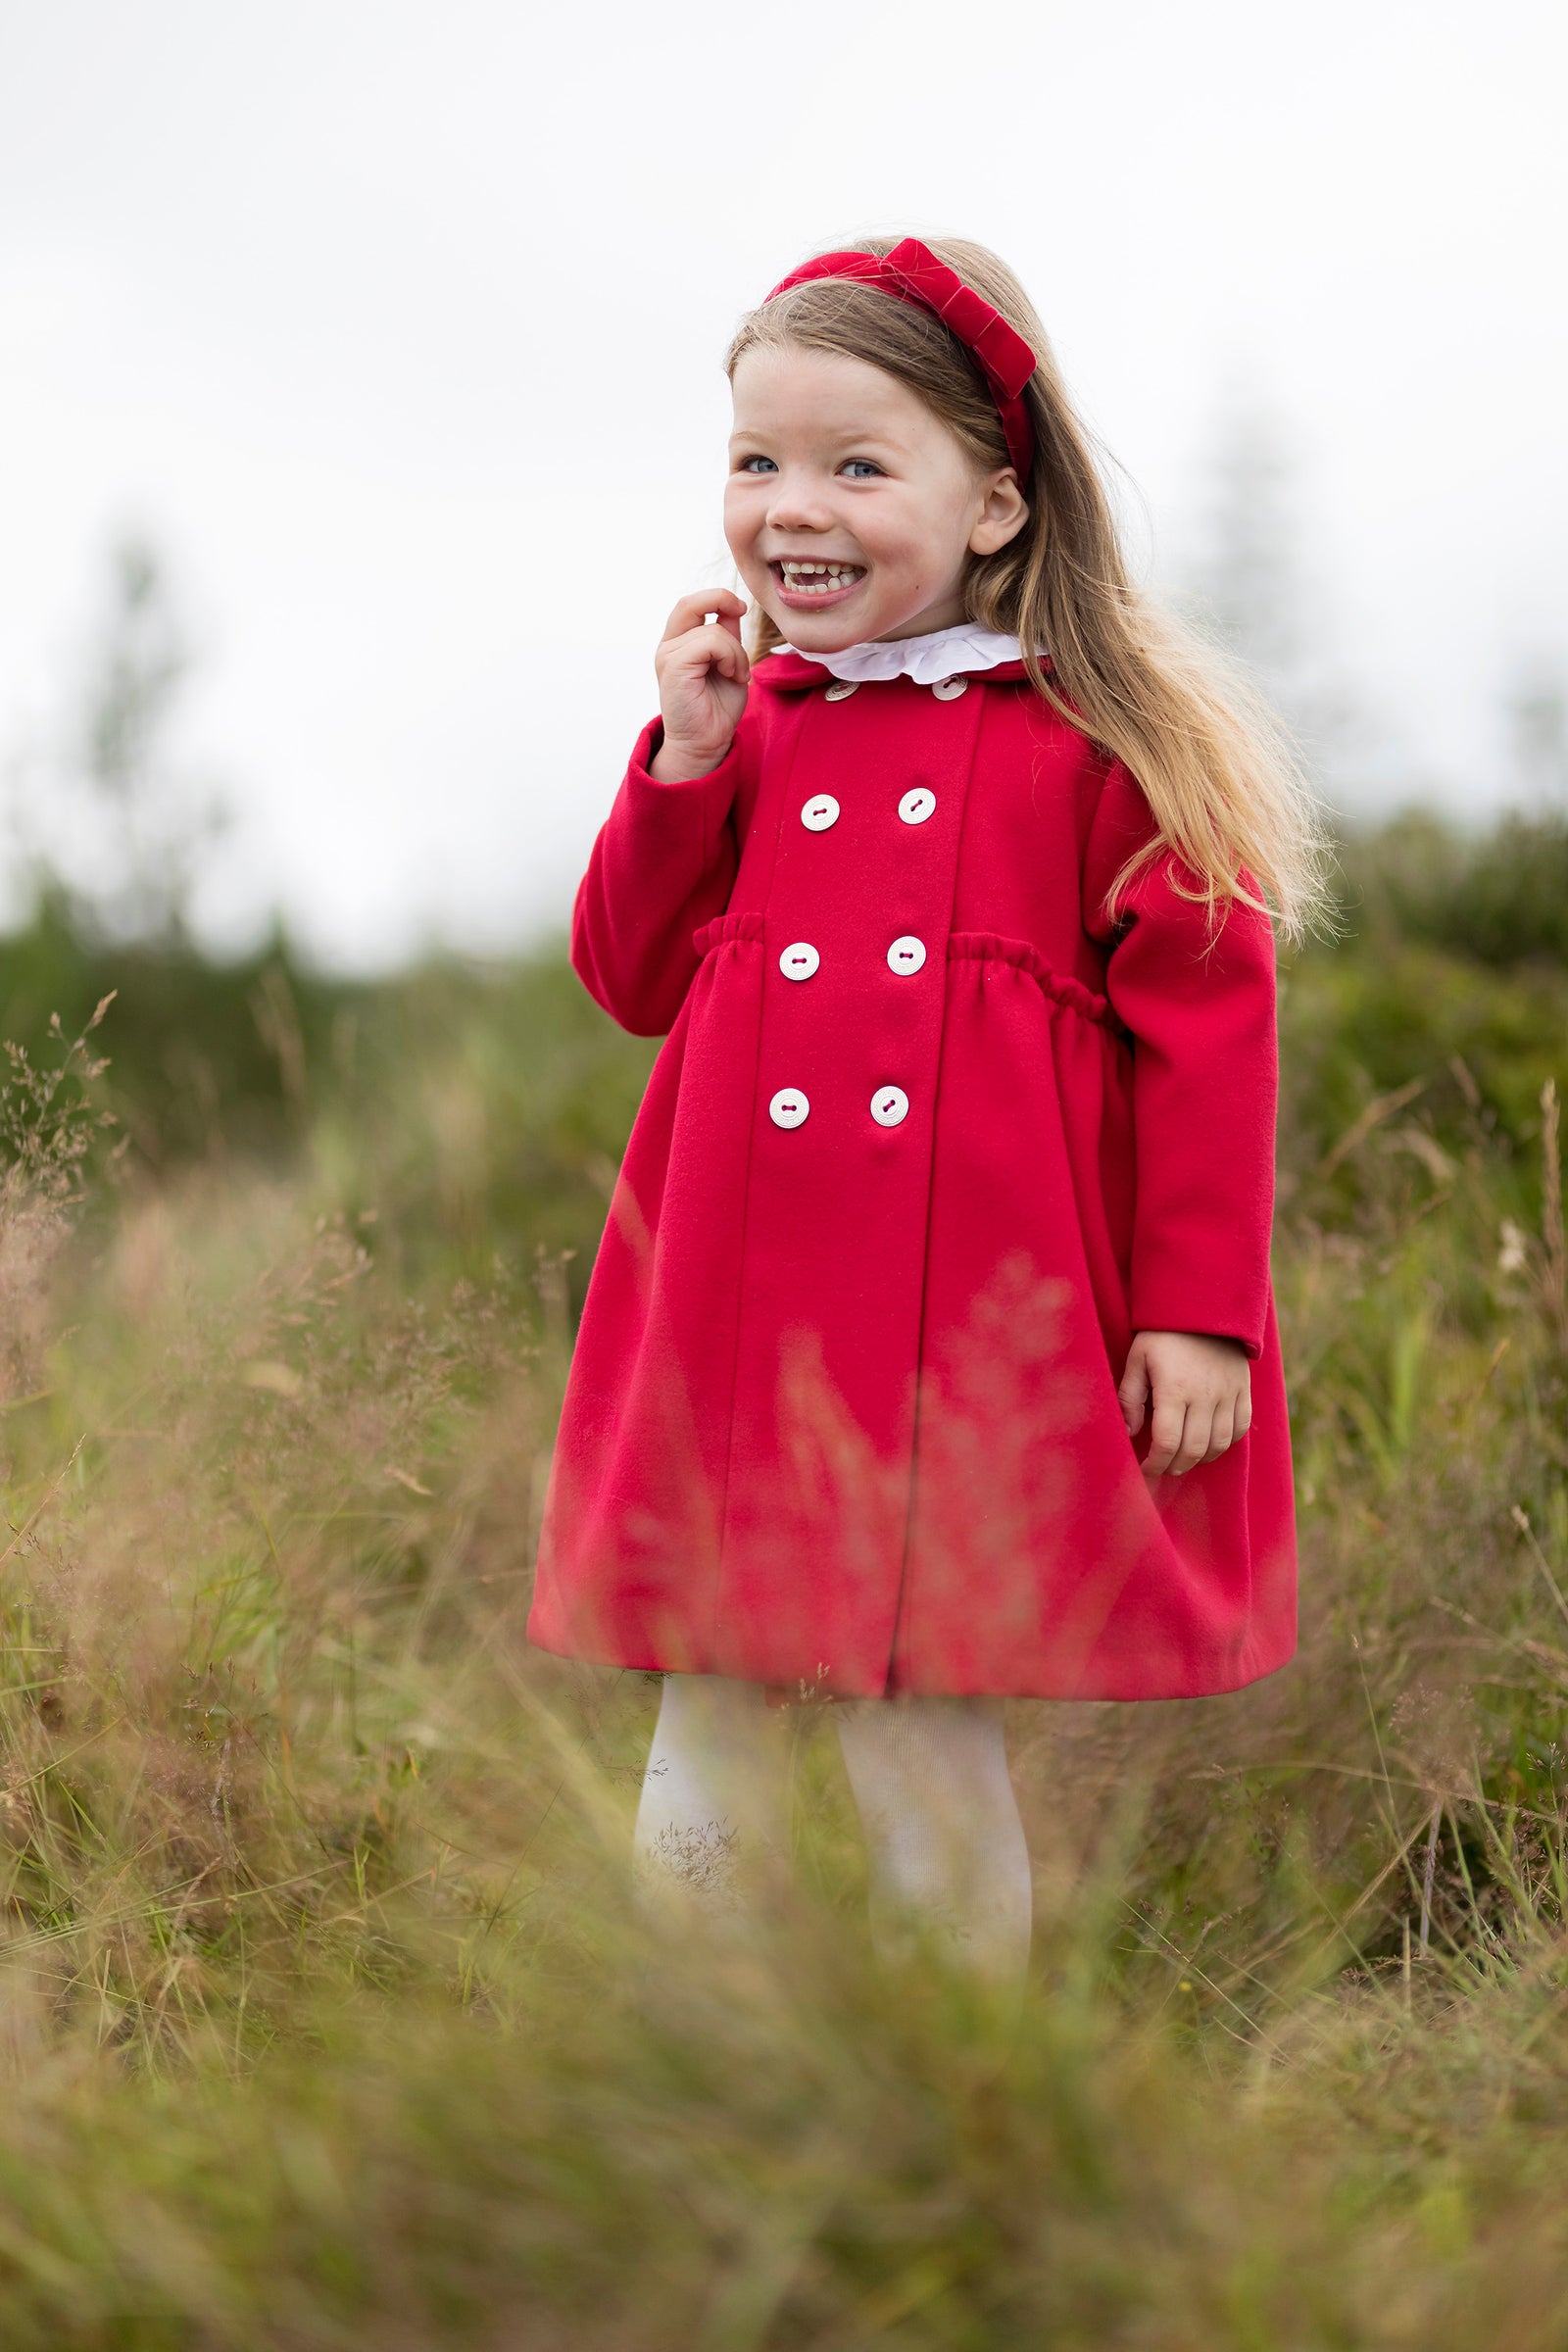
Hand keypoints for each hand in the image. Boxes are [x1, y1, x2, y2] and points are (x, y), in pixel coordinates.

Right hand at [649, 589, 750, 780]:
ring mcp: (668, 656)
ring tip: (738, 674)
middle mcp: (668, 647)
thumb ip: (726, 636)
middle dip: (719, 597)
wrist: (706, 743)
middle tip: (741, 610)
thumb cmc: (717, 708)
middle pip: (688, 603)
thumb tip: (733, 607)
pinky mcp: (673, 667)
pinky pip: (710, 643)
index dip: (717, 597)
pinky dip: (730, 656)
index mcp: (678, 644)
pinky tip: (732, 675)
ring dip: (736, 651)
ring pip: (713, 631)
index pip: (691, 605)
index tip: (740, 608)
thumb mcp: (728, 663)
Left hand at [1117, 1330, 1251, 1479]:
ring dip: (1199, 1459)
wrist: (1203, 1304)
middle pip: (1193, 1450)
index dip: (1155, 1464)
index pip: (1167, 1443)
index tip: (1146, 1469)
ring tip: (1183, 1459)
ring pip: (1219, 1444)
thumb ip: (1130, 1397)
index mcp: (1174, 1389)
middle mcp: (1204, 1395)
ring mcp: (1228, 1393)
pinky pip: (1240, 1428)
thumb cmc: (1162, 1333)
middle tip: (1162, 1467)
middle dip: (1175, 1466)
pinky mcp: (1243, 1389)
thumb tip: (1128, 1433)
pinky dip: (1225, 1444)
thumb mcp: (1137, 1358)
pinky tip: (1208, 1444)